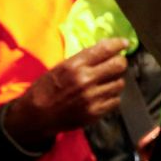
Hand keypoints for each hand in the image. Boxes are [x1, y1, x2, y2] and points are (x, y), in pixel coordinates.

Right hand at [1, 39, 128, 149]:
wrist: (36, 116)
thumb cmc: (45, 89)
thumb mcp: (60, 67)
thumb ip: (83, 59)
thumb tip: (106, 48)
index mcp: (74, 65)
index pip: (105, 49)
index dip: (118, 44)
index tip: (124, 43)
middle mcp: (86, 79)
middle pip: (119, 65)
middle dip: (120, 62)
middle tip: (116, 64)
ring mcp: (92, 97)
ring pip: (119, 83)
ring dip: (115, 81)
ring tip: (106, 82)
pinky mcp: (95, 112)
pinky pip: (115, 100)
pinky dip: (111, 97)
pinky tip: (102, 96)